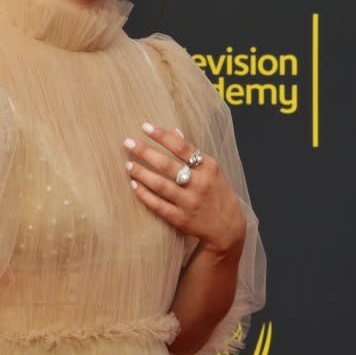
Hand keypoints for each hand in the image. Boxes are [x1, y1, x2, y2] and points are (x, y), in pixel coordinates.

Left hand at [123, 122, 246, 258]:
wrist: (228, 227)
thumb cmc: (217, 192)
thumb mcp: (212, 169)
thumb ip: (192, 152)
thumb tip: (174, 131)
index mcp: (209, 167)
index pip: (182, 147)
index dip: (162, 136)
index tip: (145, 127)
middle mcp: (200, 184)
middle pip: (167, 165)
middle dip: (145, 152)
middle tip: (127, 143)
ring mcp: (190, 202)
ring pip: (161, 185)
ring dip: (142, 173)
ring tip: (128, 165)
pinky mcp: (181, 219)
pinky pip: (158, 205)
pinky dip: (145, 195)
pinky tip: (134, 185)